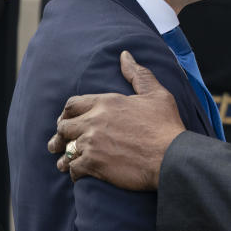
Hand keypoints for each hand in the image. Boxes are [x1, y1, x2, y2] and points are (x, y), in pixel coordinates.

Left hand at [47, 50, 185, 188]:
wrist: (171, 156)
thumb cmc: (166, 125)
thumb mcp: (156, 94)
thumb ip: (138, 74)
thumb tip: (125, 55)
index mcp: (106, 102)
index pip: (72, 104)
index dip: (67, 113)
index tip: (68, 120)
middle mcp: (94, 121)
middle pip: (63, 127)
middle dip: (61, 135)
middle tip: (60, 143)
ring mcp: (91, 143)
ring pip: (66, 150)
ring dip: (65, 157)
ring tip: (64, 163)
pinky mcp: (93, 165)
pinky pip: (73, 169)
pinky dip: (74, 172)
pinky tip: (79, 174)